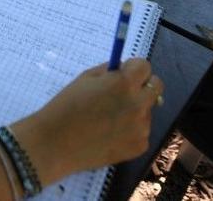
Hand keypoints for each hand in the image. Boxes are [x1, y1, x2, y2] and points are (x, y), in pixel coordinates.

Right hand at [13, 59, 163, 185]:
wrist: (56, 143)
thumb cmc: (66, 106)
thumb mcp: (84, 79)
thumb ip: (108, 72)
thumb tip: (124, 69)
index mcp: (123, 83)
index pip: (145, 66)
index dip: (133, 69)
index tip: (124, 74)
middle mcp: (138, 104)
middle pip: (156, 87)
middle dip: (143, 86)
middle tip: (124, 94)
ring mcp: (142, 127)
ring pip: (147, 111)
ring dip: (135, 110)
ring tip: (108, 120)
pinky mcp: (140, 146)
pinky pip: (141, 131)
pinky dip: (130, 131)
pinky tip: (109, 135)